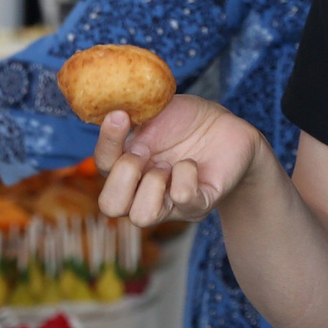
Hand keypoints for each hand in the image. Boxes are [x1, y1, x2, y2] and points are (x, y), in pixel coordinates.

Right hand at [93, 94, 266, 225]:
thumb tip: (112, 110)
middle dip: (124, 175)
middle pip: (110, 207)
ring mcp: (170, 203)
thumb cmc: (185, 119)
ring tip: (168, 164)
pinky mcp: (199, 204)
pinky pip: (183, 199)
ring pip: (142, 217)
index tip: (121, 116)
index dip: (107, 142)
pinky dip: (185, 175)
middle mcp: (142, 190)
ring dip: (152, 183)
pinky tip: (192, 163)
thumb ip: (132, 115)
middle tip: (143, 154)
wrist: (226, 126)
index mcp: (126, 165)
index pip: (102, 166)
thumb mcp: (155, 110)